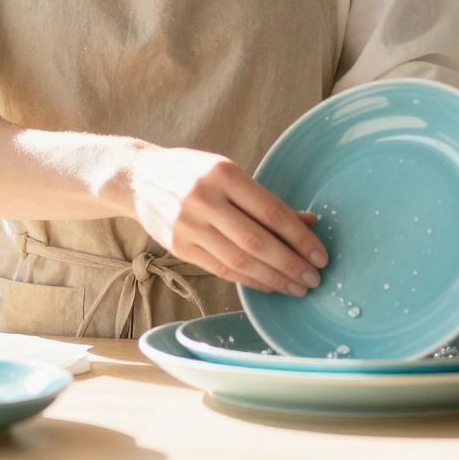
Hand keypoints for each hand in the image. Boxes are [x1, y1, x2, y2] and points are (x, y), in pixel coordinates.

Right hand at [111, 144, 328, 297]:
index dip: (300, 238)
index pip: (271, 212)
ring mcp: (188, 225)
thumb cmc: (192, 172)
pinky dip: (248, 280)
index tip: (321, 255)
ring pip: (239, 260)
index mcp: (223, 174)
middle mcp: (204, 199)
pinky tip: (268, 286)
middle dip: (290, 265)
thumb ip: (265, 199)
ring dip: (273, 279)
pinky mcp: (178, 247)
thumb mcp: (228, 172)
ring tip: (296, 287)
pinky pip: (221, 269)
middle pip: (257, 241)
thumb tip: (310, 222)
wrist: (138, 178)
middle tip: (314, 279)